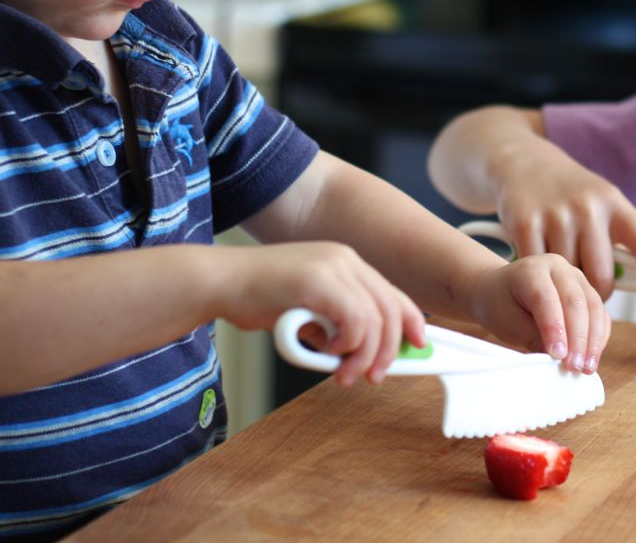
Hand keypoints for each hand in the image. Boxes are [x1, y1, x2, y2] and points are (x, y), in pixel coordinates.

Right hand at [220, 241, 425, 388]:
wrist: (219, 282)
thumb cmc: (256, 298)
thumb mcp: (306, 313)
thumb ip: (332, 325)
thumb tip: (355, 352)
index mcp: (345, 262)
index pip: (391, 293)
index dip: (409, 321)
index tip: (417, 346)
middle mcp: (345, 259)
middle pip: (390, 307)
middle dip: (388, 349)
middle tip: (374, 377)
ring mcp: (333, 266)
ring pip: (375, 318)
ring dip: (364, 355)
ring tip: (345, 374)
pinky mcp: (319, 280)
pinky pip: (355, 319)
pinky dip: (348, 344)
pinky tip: (327, 353)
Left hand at [467, 253, 610, 373]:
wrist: (499, 291)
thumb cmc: (501, 305)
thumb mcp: (508, 323)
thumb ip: (533, 337)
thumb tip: (560, 358)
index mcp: (532, 269)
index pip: (546, 298)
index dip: (554, 328)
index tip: (558, 355)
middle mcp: (558, 268)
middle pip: (575, 301)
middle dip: (578, 338)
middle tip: (574, 366)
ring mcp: (576, 278)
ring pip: (593, 307)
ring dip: (593, 340)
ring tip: (586, 367)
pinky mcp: (587, 292)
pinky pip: (600, 314)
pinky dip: (599, 337)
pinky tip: (592, 357)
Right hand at [492, 140, 635, 300]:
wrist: (524, 161)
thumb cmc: (573, 194)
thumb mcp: (602, 203)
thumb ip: (618, 239)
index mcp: (614, 203)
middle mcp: (588, 207)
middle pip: (602, 276)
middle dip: (599, 293)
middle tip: (592, 288)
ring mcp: (556, 215)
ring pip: (569, 277)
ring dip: (566, 283)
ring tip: (561, 266)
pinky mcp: (525, 224)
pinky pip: (539, 270)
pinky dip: (540, 276)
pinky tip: (539, 264)